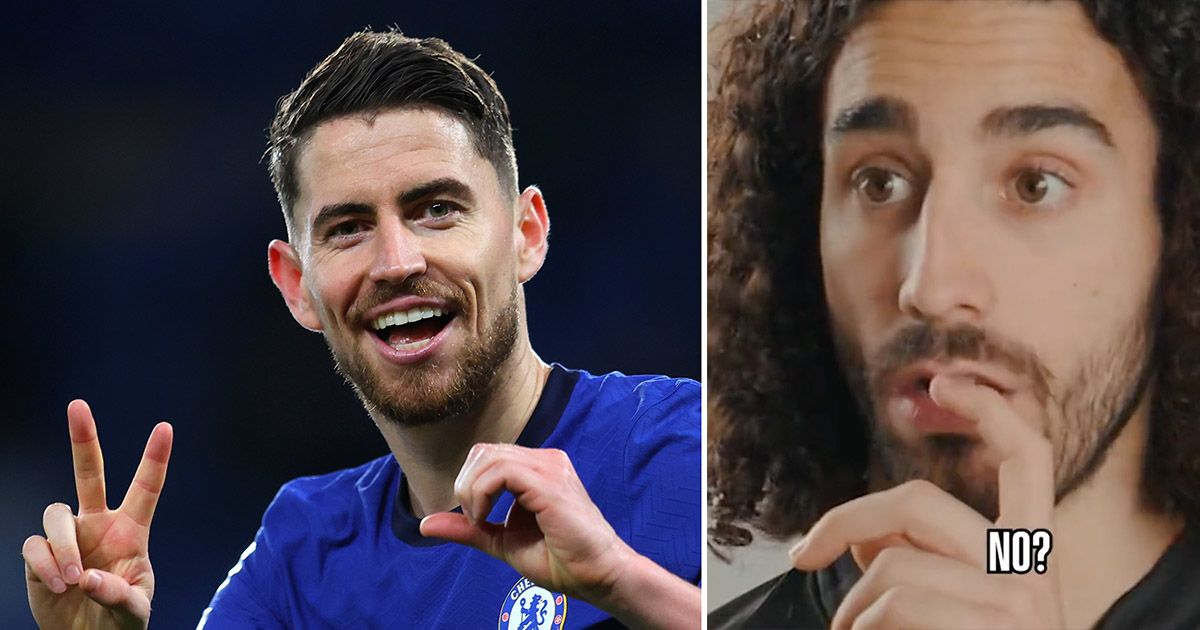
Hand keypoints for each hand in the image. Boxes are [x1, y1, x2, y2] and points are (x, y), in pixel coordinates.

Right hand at [23, 400, 173, 629]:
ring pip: (56, 514)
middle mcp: (98, 525)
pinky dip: (46, 565)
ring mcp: (67, 537)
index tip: (166, 427)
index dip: (155, 458)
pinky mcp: (39, 556)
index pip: (146, 488)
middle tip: (77, 405)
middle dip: (83, 439)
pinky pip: (35, 546)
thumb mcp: (135, 610)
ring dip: (64, 546)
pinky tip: (59, 584)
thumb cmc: (121, 620)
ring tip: (74, 580)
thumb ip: (118, 594)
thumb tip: (87, 577)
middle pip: (89, 474)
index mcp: (131, 531)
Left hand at [419, 444, 633, 601]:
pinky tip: (486, 517)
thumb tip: (425, 524)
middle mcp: (545, 460)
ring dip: (471, 491)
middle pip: (483, 451)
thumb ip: (468, 528)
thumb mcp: (502, 541)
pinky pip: (501, 471)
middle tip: (475, 518)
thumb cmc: (560, 560)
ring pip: (488, 457)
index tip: (476, 518)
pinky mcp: (550, 482)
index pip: (486, 455)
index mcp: (536, 469)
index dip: (469, 483)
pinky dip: (482, 494)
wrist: (596, 576)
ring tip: (481, 519)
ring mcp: (550, 467)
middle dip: (465, 485)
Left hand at [790, 376, 1064, 628]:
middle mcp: (1033, 572)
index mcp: (1032, 556)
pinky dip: (860, 627)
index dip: (991, 412)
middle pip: (919, 502)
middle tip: (803, 554)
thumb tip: (863, 540)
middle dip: (844, 519)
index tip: (947, 381)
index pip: (1030, 460)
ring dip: (851, 608)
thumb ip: (925, 563)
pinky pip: (892, 605)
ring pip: (892, 567)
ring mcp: (1016, 603)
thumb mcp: (965, 609)